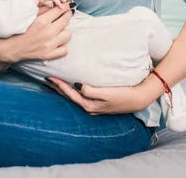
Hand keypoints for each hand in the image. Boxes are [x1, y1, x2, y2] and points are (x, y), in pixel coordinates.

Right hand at [14, 2, 72, 61]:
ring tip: (60, 29)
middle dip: (68, 14)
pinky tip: (58, 42)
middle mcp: (48, 33)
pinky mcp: (49, 55)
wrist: (11, 47)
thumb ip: (43, 9)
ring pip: (68, 35)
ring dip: (65, 31)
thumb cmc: (20, 30)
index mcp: (42, 21)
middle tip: (67, 13)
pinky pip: (65, 50)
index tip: (68, 5)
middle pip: (66, 20)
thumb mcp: (30, 16)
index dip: (66, 6)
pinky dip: (63, 45)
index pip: (60, 10)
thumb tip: (55, 4)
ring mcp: (49, 45)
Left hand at [45, 76, 161, 114]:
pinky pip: (80, 96)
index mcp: (89, 105)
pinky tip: (72, 87)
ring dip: (64, 90)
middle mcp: (89, 107)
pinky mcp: (99, 102)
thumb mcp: (106, 93)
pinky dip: (73, 91)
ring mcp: (94, 106)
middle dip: (58, 88)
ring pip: (74, 97)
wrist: (138, 99)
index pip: (70, 94)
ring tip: (55, 83)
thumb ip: (90, 91)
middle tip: (47, 79)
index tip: (50, 77)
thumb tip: (77, 86)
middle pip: (69, 97)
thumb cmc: (123, 95)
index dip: (60, 85)